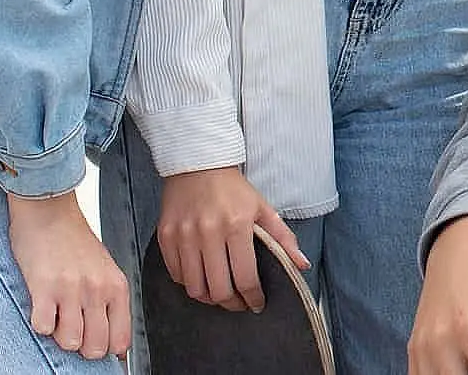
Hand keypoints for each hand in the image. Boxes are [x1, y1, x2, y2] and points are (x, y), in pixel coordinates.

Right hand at [5, 189, 131, 359]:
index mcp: (116, 287)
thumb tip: (113, 345)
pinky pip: (43, 327)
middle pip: (95, 348)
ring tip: (56, 314)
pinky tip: (41, 306)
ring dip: (59, 335)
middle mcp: (98, 289)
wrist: (49, 210)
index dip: (106, 349)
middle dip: (81, 346)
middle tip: (71, 327)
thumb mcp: (104, 270)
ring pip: (70, 342)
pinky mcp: (44, 287)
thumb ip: (109, 303)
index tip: (94, 343)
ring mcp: (72, 289)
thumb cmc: (74, 241)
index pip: (121, 341)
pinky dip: (40, 324)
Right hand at [156, 166, 309, 312]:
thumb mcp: (263, 208)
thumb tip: (302, 265)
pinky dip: (190, 283)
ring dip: (210, 297)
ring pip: (194, 288)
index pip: (245, 278)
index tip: (256, 303)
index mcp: (237, 225)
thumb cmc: (233, 188)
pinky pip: (176, 275)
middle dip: (232, 303)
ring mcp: (184, 236)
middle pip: (218, 290)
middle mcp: (208, 232)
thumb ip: (284, 239)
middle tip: (239, 303)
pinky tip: (202, 277)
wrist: (197, 163)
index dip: (253, 298)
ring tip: (221, 293)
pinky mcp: (165, 237)